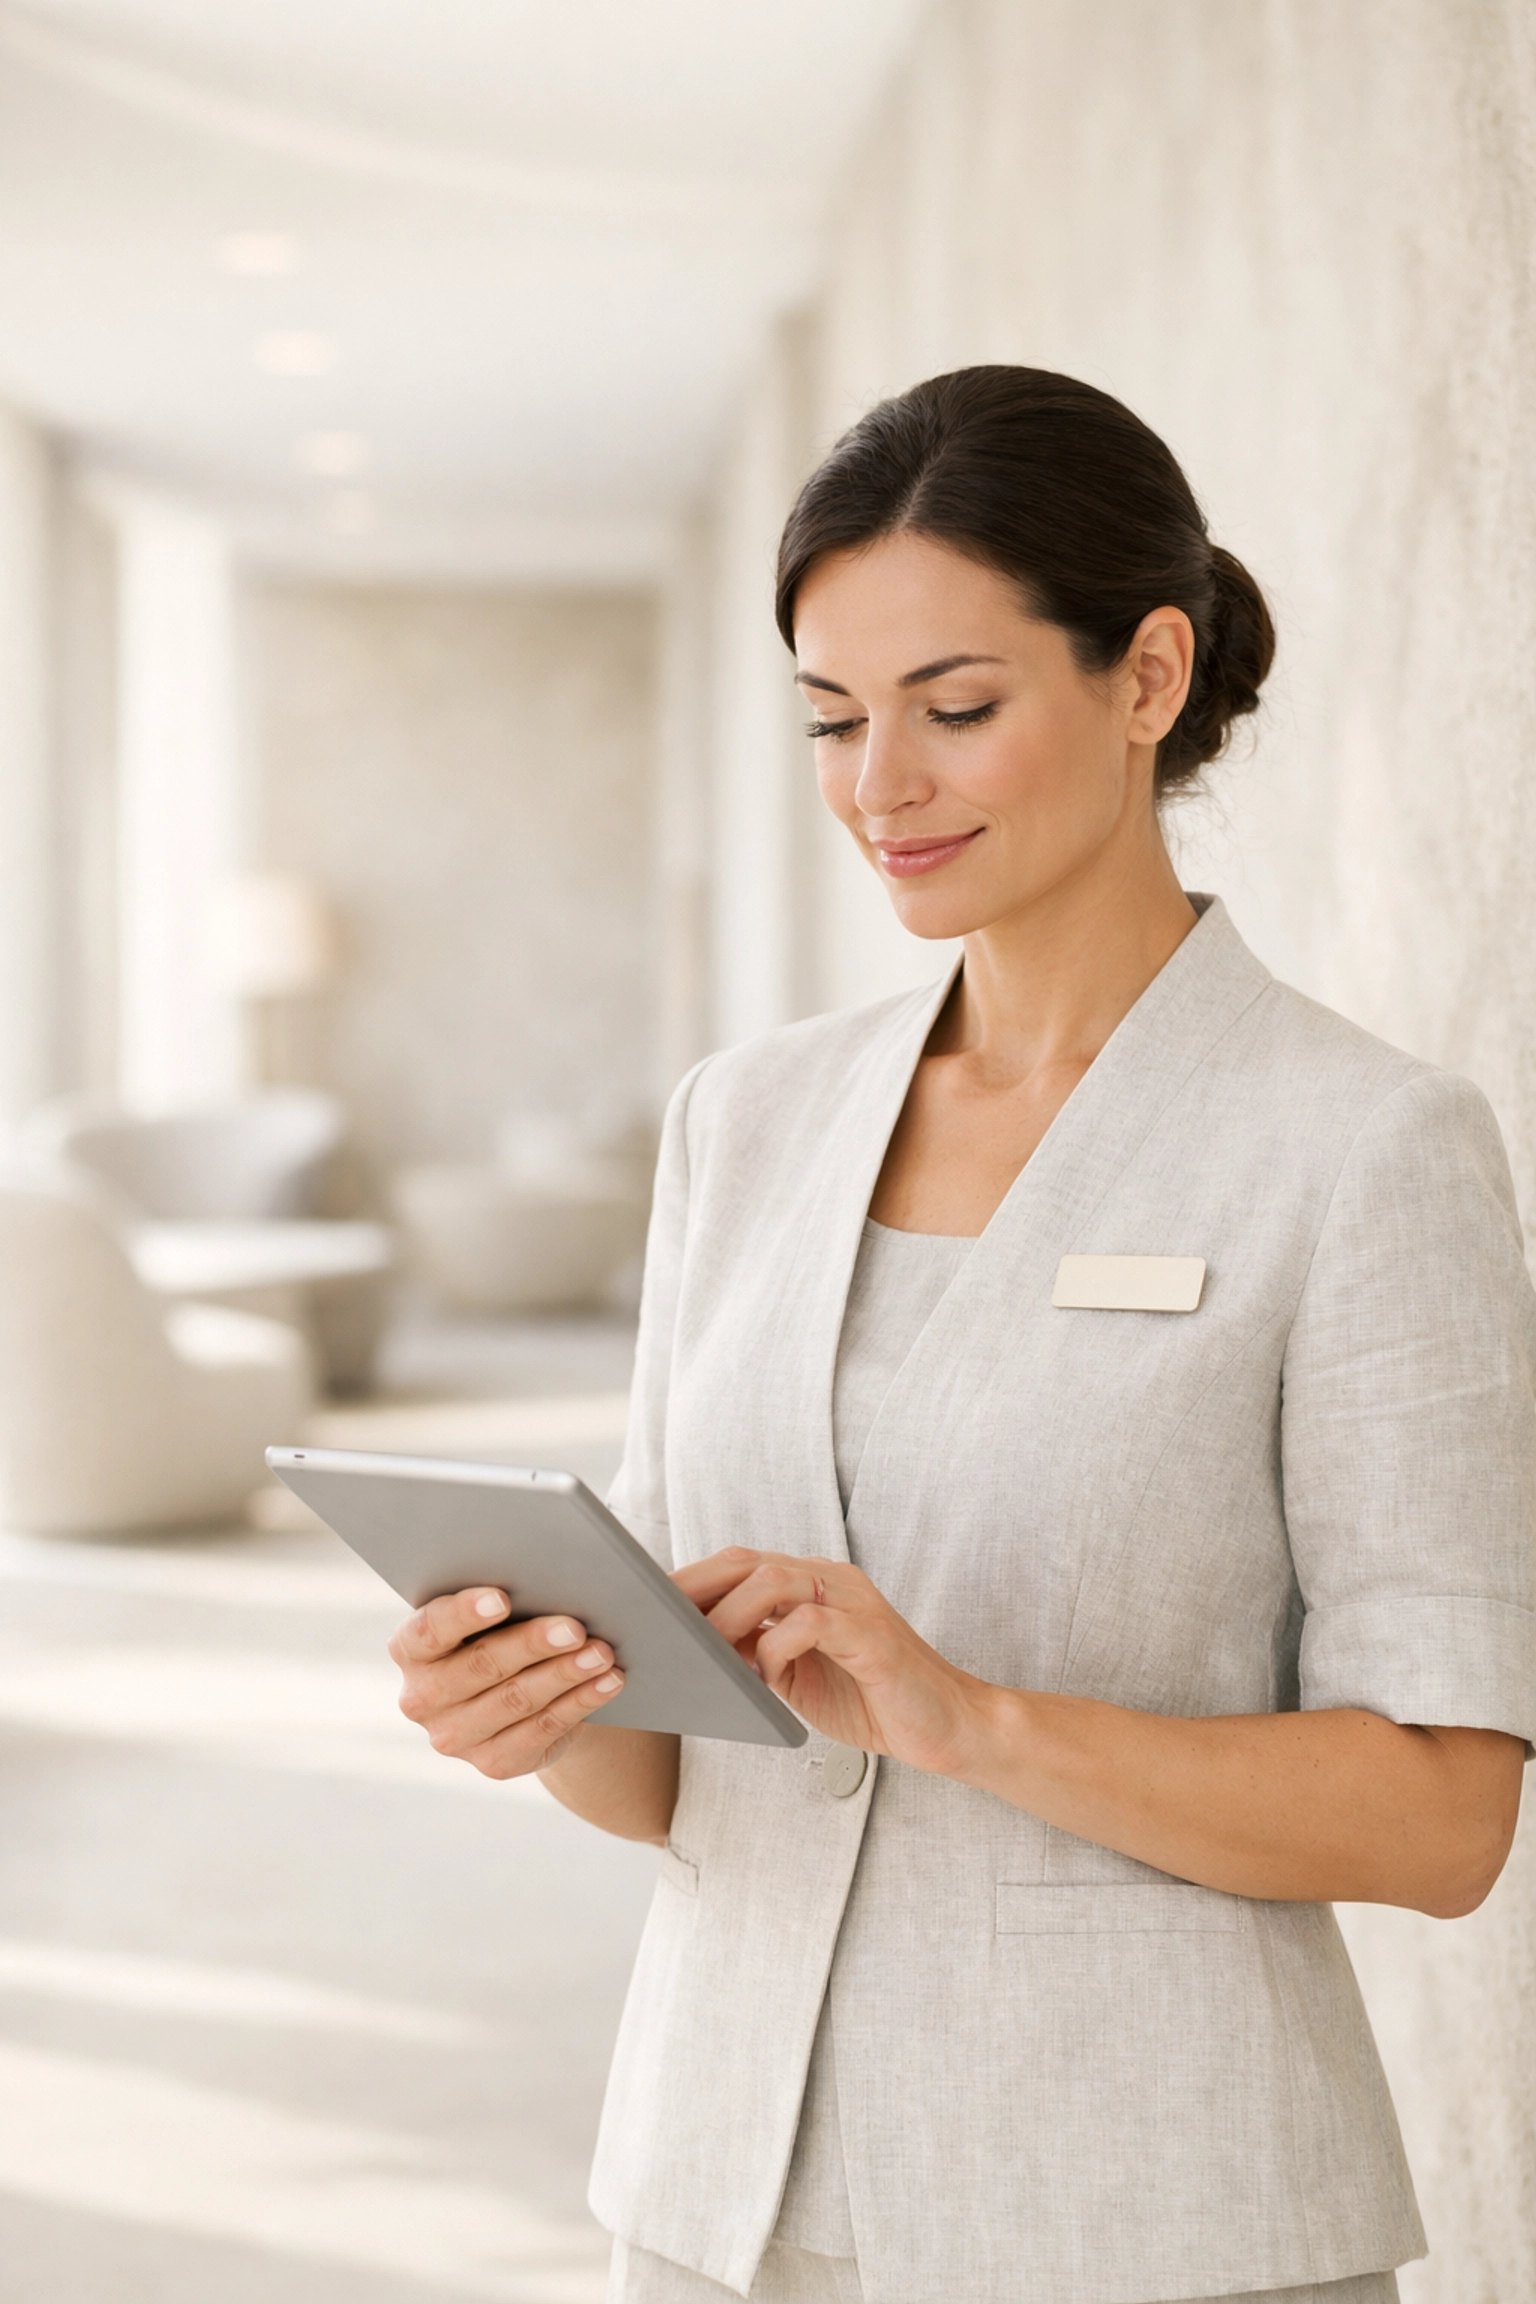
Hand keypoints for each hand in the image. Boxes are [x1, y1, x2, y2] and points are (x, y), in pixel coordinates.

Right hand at [389, 1588, 625, 1778]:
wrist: (508, 1692)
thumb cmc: (495, 1632)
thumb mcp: (484, 1615)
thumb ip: (497, 1600)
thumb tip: (550, 1579)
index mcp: (410, 1649)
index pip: (430, 1630)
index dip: (464, 1613)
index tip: (502, 1598)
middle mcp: (422, 1698)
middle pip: (482, 1666)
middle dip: (533, 1644)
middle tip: (575, 1627)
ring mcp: (455, 1737)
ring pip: (516, 1700)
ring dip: (565, 1673)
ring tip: (602, 1652)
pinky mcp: (494, 1763)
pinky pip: (542, 1729)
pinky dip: (580, 1702)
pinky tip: (608, 1681)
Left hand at [674, 1549, 988, 1775]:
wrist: (947, 1726)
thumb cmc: (871, 1700)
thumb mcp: (796, 1676)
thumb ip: (756, 1653)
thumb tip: (695, 1648)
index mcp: (812, 1586)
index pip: (739, 1565)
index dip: (691, 1580)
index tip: (647, 1606)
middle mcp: (831, 1581)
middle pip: (747, 1561)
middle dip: (695, 1588)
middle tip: (658, 1622)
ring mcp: (853, 1603)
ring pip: (774, 1580)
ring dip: (729, 1616)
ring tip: (705, 1652)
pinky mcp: (870, 1635)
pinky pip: (811, 1622)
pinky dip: (777, 1645)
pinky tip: (766, 1675)